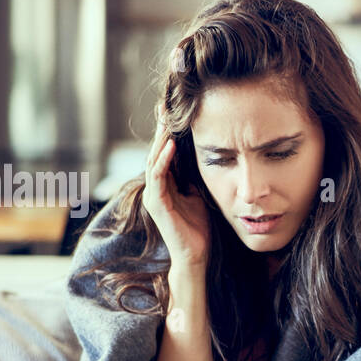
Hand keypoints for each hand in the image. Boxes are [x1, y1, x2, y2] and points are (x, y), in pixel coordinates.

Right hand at [143, 118, 211, 269]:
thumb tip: (207, 156)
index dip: (167, 132)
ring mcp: (153, 195)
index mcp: (164, 184)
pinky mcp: (156, 204)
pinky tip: (171, 144)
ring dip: (160, 139)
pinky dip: (164, 159)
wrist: (196, 254)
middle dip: (160, 129)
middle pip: (156, 151)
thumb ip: (195, 177)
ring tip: (167, 119)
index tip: (174, 111)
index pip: (164, 152)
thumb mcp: (199, 194)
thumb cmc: (199, 227)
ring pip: (153, 160)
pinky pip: (157, 176)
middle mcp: (155, 187)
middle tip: (164, 106)